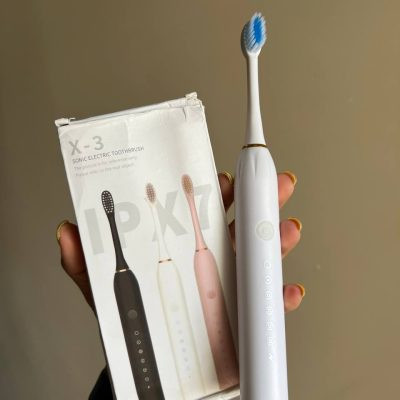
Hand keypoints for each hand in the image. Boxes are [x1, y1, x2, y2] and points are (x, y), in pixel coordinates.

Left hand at [57, 171, 303, 312]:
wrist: (149, 362)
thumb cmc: (131, 316)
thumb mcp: (101, 285)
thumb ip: (82, 259)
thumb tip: (66, 230)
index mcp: (183, 248)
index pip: (201, 212)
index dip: (215, 192)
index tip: (222, 179)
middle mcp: (211, 261)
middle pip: (239, 224)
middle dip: (261, 201)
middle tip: (274, 184)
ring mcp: (229, 284)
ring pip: (259, 256)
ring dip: (276, 240)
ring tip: (286, 229)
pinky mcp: (242, 313)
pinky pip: (264, 302)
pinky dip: (277, 295)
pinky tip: (285, 290)